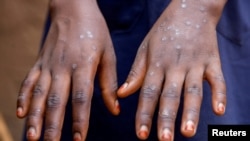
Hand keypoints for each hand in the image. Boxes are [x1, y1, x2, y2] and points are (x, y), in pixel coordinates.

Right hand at [16, 1, 119, 139]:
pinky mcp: (40, 61)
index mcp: (84, 66)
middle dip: (52, 125)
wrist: (73, 8)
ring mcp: (48, 64)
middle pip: (56, 100)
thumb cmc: (95, 32)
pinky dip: (23, 97)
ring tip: (32, 137)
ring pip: (38, 94)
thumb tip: (116, 110)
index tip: (78, 140)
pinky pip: (29, 81)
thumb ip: (110, 83)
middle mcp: (63, 67)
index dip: (80, 120)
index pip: (81, 98)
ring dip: (34, 117)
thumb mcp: (108, 55)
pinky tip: (20, 113)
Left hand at [118, 0, 226, 139]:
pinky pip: (218, 79)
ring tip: (187, 132)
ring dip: (191, 112)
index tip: (141, 134)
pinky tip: (219, 110)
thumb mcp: (145, 49)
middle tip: (164, 140)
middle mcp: (175, 66)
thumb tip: (122, 95)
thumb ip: (136, 73)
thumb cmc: (164, 31)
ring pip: (193, 90)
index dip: (144, 114)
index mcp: (157, 64)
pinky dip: (219, 94)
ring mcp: (195, 63)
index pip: (148, 93)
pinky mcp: (212, 60)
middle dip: (166, 119)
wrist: (190, 9)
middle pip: (170, 95)